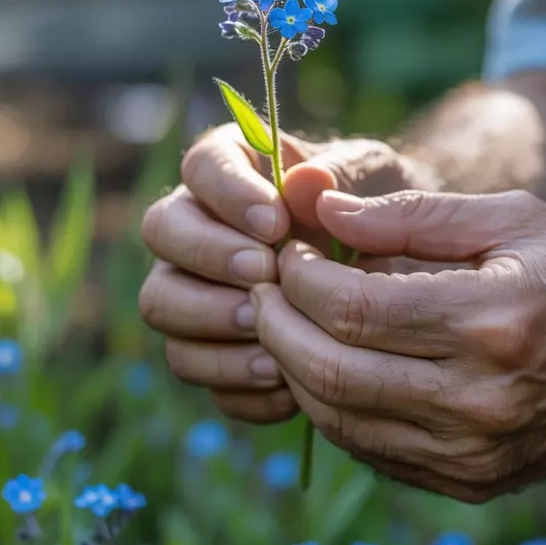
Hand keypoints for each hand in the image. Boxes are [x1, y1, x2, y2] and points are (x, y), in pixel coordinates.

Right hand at [138, 123, 428, 423]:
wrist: (385, 274)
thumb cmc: (368, 214)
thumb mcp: (370, 181)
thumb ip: (341, 176)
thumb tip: (308, 181)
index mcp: (232, 169)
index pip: (202, 165)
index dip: (228, 194)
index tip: (276, 224)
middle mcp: (196, 225)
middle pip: (161, 231)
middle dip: (210, 255)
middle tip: (266, 275)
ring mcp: (190, 287)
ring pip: (160, 302)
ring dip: (211, 318)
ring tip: (268, 327)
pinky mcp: (203, 344)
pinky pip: (191, 364)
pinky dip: (232, 377)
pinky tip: (281, 380)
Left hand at [250, 189, 545, 501]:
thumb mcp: (513, 218)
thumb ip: (411, 215)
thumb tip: (323, 209)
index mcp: (495, 323)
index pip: (353, 310)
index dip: (298, 280)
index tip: (283, 253)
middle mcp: (481, 402)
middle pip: (330, 370)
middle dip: (275, 325)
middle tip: (260, 287)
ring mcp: (472, 454)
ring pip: (337, 417)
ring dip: (291, 367)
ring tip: (281, 322)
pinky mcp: (466, 481)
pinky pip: (367, 446)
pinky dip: (329, 404)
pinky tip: (323, 363)